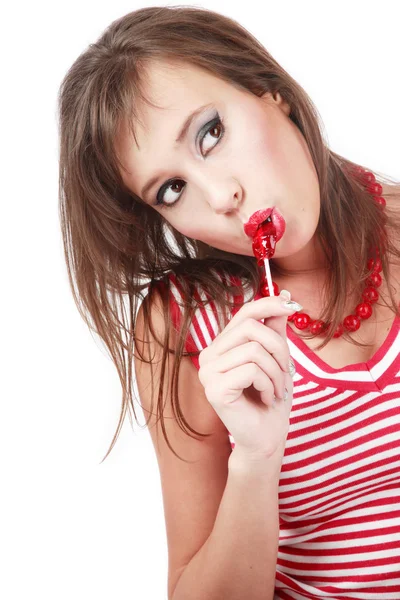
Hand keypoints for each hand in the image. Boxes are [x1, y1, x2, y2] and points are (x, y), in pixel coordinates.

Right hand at [198, 292, 299, 460]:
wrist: (267, 438)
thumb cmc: (271, 398)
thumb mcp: (278, 358)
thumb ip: (275, 329)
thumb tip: (284, 295)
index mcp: (222, 346)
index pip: (244, 312)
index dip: (268, 303)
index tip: (292, 305)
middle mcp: (209, 356)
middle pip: (250, 327)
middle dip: (279, 348)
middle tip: (286, 372)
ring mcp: (208, 373)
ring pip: (254, 350)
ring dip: (276, 371)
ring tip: (277, 389)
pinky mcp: (214, 389)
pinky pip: (251, 370)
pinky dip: (269, 384)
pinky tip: (267, 398)